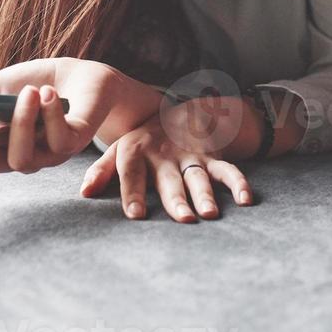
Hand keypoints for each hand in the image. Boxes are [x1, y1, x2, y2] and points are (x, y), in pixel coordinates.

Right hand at [0, 57, 152, 173]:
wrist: (86, 78)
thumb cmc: (40, 82)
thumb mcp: (0, 85)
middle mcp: (17, 154)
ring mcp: (45, 155)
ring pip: (21, 159)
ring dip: (21, 123)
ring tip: (28, 90)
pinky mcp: (72, 146)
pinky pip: (58, 141)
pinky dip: (50, 115)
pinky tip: (48, 93)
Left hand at [79, 101, 253, 222]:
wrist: (177, 112)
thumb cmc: (141, 141)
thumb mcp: (118, 149)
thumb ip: (102, 170)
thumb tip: (84, 194)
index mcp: (136, 152)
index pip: (132, 173)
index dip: (133, 193)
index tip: (136, 215)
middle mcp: (164, 155)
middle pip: (170, 180)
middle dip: (176, 200)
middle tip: (184, 219)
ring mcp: (190, 156)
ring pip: (198, 177)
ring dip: (206, 194)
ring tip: (211, 214)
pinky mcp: (211, 157)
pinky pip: (227, 170)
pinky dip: (238, 183)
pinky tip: (247, 200)